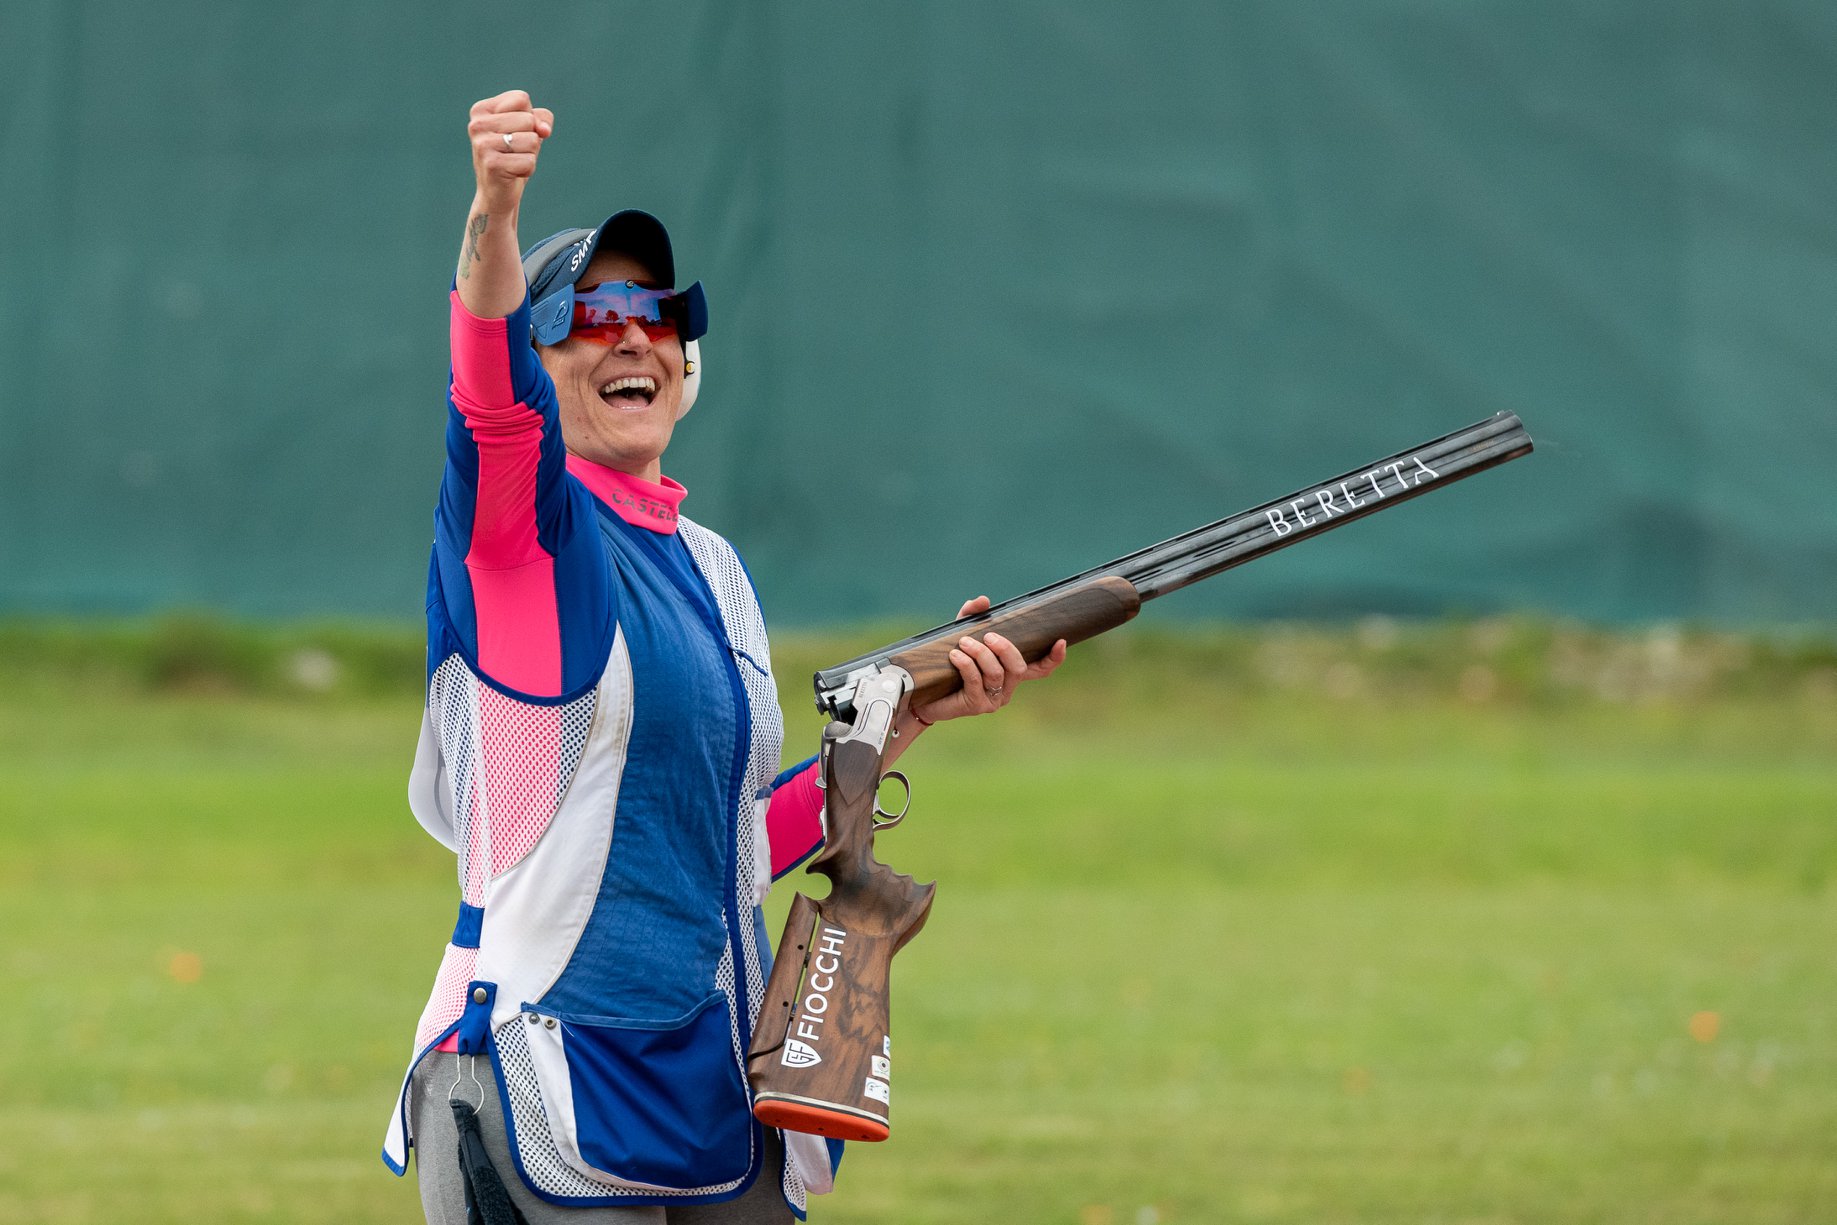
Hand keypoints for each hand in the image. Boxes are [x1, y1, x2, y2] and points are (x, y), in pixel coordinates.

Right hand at [467, 90, 553, 214]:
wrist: (497, 194)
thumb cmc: (513, 156)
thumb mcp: (528, 130)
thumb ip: (541, 119)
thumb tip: (544, 130)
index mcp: (481, 110)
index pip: (521, 99)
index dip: (529, 117)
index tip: (516, 131)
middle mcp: (477, 124)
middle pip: (529, 120)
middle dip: (531, 138)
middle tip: (514, 151)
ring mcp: (482, 144)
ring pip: (532, 140)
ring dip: (530, 155)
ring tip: (513, 161)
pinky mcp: (492, 164)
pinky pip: (530, 161)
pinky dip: (527, 170)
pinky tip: (512, 173)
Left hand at [908, 596, 1067, 726]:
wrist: (924, 694)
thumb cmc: (947, 665)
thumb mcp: (960, 636)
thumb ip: (971, 617)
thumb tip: (983, 600)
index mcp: (1009, 673)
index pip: (1040, 669)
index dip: (1054, 658)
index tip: (1060, 641)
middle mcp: (1006, 688)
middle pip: (1019, 668)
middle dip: (1005, 648)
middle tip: (988, 635)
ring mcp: (992, 699)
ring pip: (997, 674)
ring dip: (980, 654)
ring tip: (963, 643)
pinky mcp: (975, 706)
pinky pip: (976, 682)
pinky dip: (966, 665)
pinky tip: (955, 656)